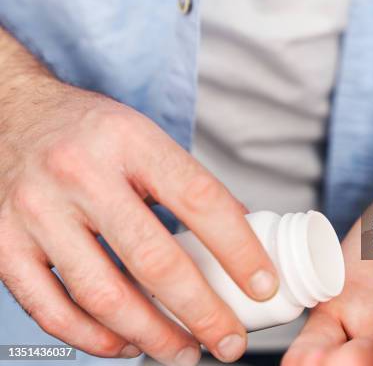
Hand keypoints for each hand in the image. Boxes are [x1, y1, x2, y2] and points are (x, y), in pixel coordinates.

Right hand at [0, 76, 278, 363]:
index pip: (200, 201)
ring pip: (103, 295)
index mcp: (130, 141)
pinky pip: (50, 309)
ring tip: (183, 351)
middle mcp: (79, 173)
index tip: (263, 286)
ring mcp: (36, 211)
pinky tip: (125, 344)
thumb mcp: (145, 137)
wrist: (13, 113)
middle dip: (201, 312)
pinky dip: (94, 339)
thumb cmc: (88, 131)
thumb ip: (189, 185)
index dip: (239, 251)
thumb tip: (241, 236)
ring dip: (152, 336)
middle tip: (229, 340)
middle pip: (154, 260)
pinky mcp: (4, 243)